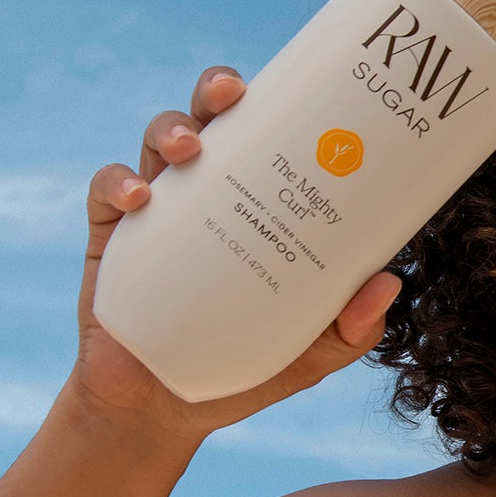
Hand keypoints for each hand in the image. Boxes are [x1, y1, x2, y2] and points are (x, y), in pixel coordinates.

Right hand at [74, 66, 402, 439]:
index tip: (304, 89)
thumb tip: (389, 283)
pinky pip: (106, 191)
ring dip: (171, 128)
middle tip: (233, 93)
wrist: (169, 407)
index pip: (271, 134)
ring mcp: (160, 210)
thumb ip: (354, 326)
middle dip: (218, 89)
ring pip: (159, 139)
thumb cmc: (251, 364)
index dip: (282, 101)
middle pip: (211, 117)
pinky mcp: (112, 238)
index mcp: (262, 201)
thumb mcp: (315, 349)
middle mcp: (211, 190)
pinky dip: (118, 183)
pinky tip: (139, 200)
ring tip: (188, 148)